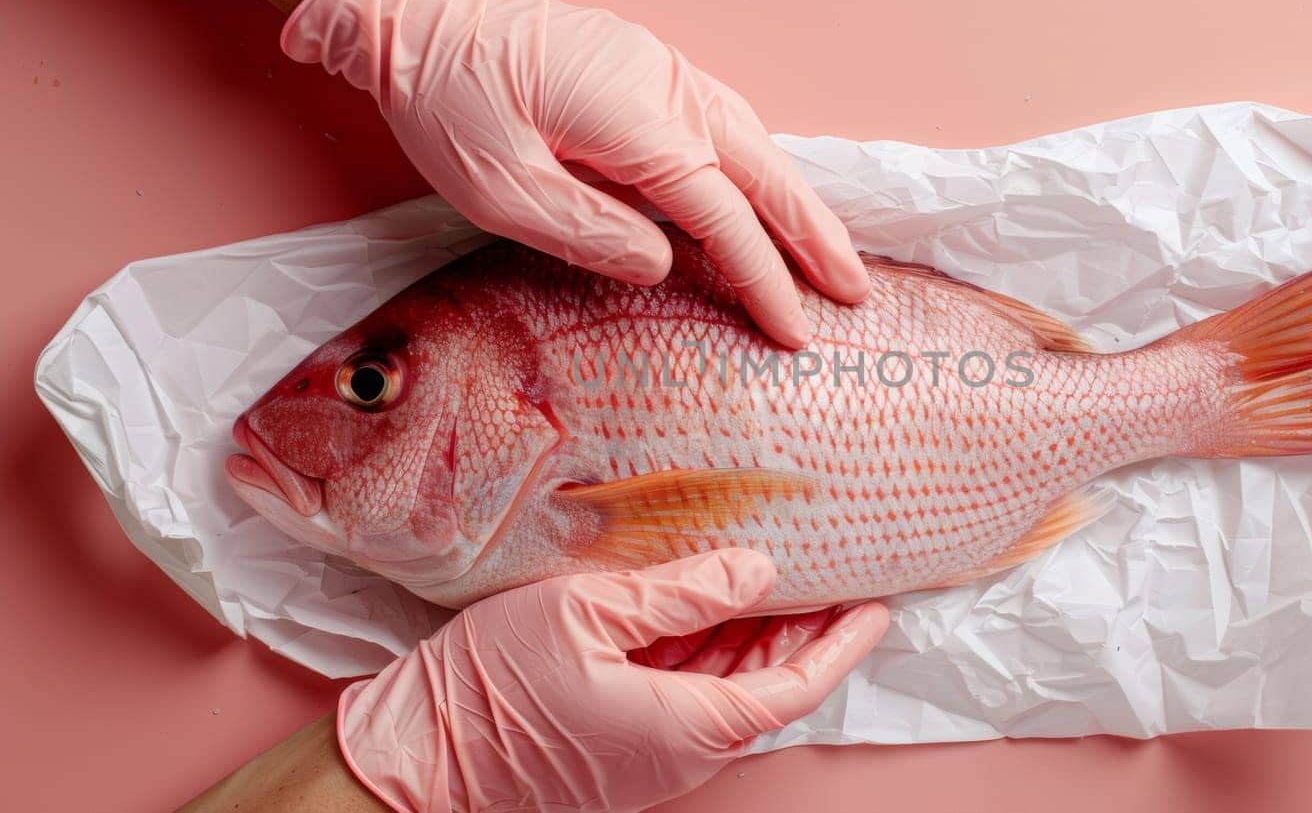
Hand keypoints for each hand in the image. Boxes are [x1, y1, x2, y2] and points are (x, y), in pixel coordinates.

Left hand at [281, 0, 869, 346]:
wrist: (426, 17)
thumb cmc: (450, 103)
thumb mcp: (497, 189)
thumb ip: (587, 232)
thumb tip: (664, 267)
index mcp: (637, 124)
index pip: (724, 215)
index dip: (764, 278)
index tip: (793, 331)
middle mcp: (668, 91)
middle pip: (767, 173)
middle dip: (817, 238)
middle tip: (857, 295)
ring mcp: (665, 73)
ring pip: (759, 144)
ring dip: (801, 203)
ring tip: (835, 258)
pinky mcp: (652, 70)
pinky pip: (731, 124)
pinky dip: (765, 169)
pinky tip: (775, 197)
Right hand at [337, 549, 889, 812]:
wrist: (417, 758)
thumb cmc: (496, 688)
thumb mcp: (591, 614)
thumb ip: (681, 592)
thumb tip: (757, 569)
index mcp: (694, 725)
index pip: (799, 684)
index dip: (843, 642)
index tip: (878, 604)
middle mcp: (684, 747)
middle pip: (770, 683)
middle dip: (808, 630)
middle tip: (834, 572)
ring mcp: (652, 747)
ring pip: (729, 686)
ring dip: (758, 634)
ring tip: (780, 576)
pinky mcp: (620, 735)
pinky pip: (685, 690)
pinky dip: (708, 645)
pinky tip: (703, 600)